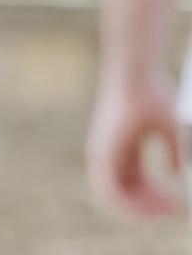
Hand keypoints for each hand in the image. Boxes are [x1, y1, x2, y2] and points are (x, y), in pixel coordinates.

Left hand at [87, 70, 184, 217]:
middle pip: (128, 191)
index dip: (155, 199)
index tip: (178, 204)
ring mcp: (104, 150)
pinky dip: (129, 204)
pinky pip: (109, 190)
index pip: (135, 183)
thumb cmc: (153, 92)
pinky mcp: (101, 149)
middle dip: (152, 206)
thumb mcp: (168, 126)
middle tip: (176, 209)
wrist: (135, 70)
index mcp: (124, 146)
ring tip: (171, 208)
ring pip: (117, 195)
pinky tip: (153, 206)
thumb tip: (175, 171)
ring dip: (144, 208)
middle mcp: (111, 150)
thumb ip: (172, 150)